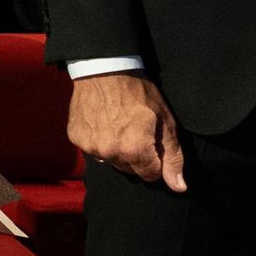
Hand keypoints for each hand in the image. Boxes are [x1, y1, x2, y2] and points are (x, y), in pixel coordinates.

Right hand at [69, 72, 185, 192]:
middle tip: (137, 131)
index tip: (153, 142)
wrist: (103, 68)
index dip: (156, 160)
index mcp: (134, 150)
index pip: (150, 175)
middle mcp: (109, 153)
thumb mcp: (164, 121)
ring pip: (111, 161)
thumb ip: (172, 156)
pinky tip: (103, 123)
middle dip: (136, 156)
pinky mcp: (76, 138)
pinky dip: (99, 140)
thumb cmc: (138, 92)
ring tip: (119, 126)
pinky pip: (93, 150)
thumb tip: (178, 187)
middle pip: (130, 169)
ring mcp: (90, 147)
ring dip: (117, 150)